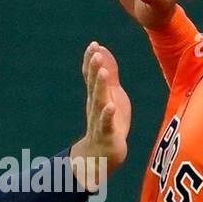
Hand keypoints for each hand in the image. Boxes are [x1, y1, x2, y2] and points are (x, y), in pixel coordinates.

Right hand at [68, 42, 130, 186]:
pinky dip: (107, 115)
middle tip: (95, 53)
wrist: (101, 156)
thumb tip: (101, 49)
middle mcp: (95, 106)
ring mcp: (100, 120)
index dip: (91, 61)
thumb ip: (108, 72)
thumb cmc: (109, 122)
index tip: (93, 44)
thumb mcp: (111, 94)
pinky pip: (106, 124)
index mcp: (96, 96)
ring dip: (100, 87)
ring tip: (103, 72)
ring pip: (99, 102)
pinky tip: (110, 106)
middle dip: (95, 69)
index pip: (91, 76)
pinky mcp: (107, 135)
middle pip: (94, 86)